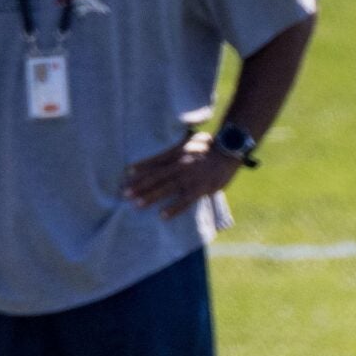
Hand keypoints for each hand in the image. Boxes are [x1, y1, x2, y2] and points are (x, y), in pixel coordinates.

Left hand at [122, 131, 239, 219]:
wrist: (230, 150)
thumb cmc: (212, 145)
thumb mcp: (193, 139)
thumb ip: (180, 144)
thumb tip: (170, 144)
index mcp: (178, 152)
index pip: (156, 160)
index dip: (141, 166)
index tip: (127, 173)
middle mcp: (181, 164)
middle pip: (156, 176)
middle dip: (140, 185)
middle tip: (125, 193)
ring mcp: (190, 177)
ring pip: (166, 189)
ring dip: (150, 197)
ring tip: (136, 204)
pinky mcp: (200, 188)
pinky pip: (184, 201)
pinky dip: (173, 209)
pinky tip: (162, 216)